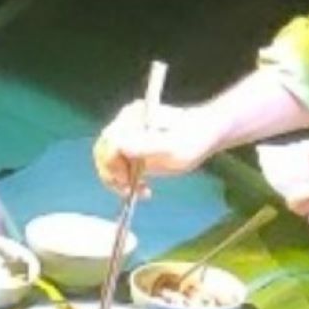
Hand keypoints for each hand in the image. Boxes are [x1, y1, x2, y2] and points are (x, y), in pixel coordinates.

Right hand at [93, 101, 221, 197]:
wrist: (205, 133)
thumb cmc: (193, 139)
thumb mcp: (172, 147)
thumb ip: (144, 146)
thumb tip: (117, 147)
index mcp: (132, 118)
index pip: (109, 143)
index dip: (113, 165)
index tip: (128, 181)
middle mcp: (125, 122)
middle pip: (102, 150)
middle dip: (112, 174)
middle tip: (130, 190)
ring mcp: (127, 133)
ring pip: (106, 159)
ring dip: (117, 179)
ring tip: (139, 190)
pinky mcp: (131, 144)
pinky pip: (117, 163)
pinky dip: (124, 178)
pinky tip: (142, 187)